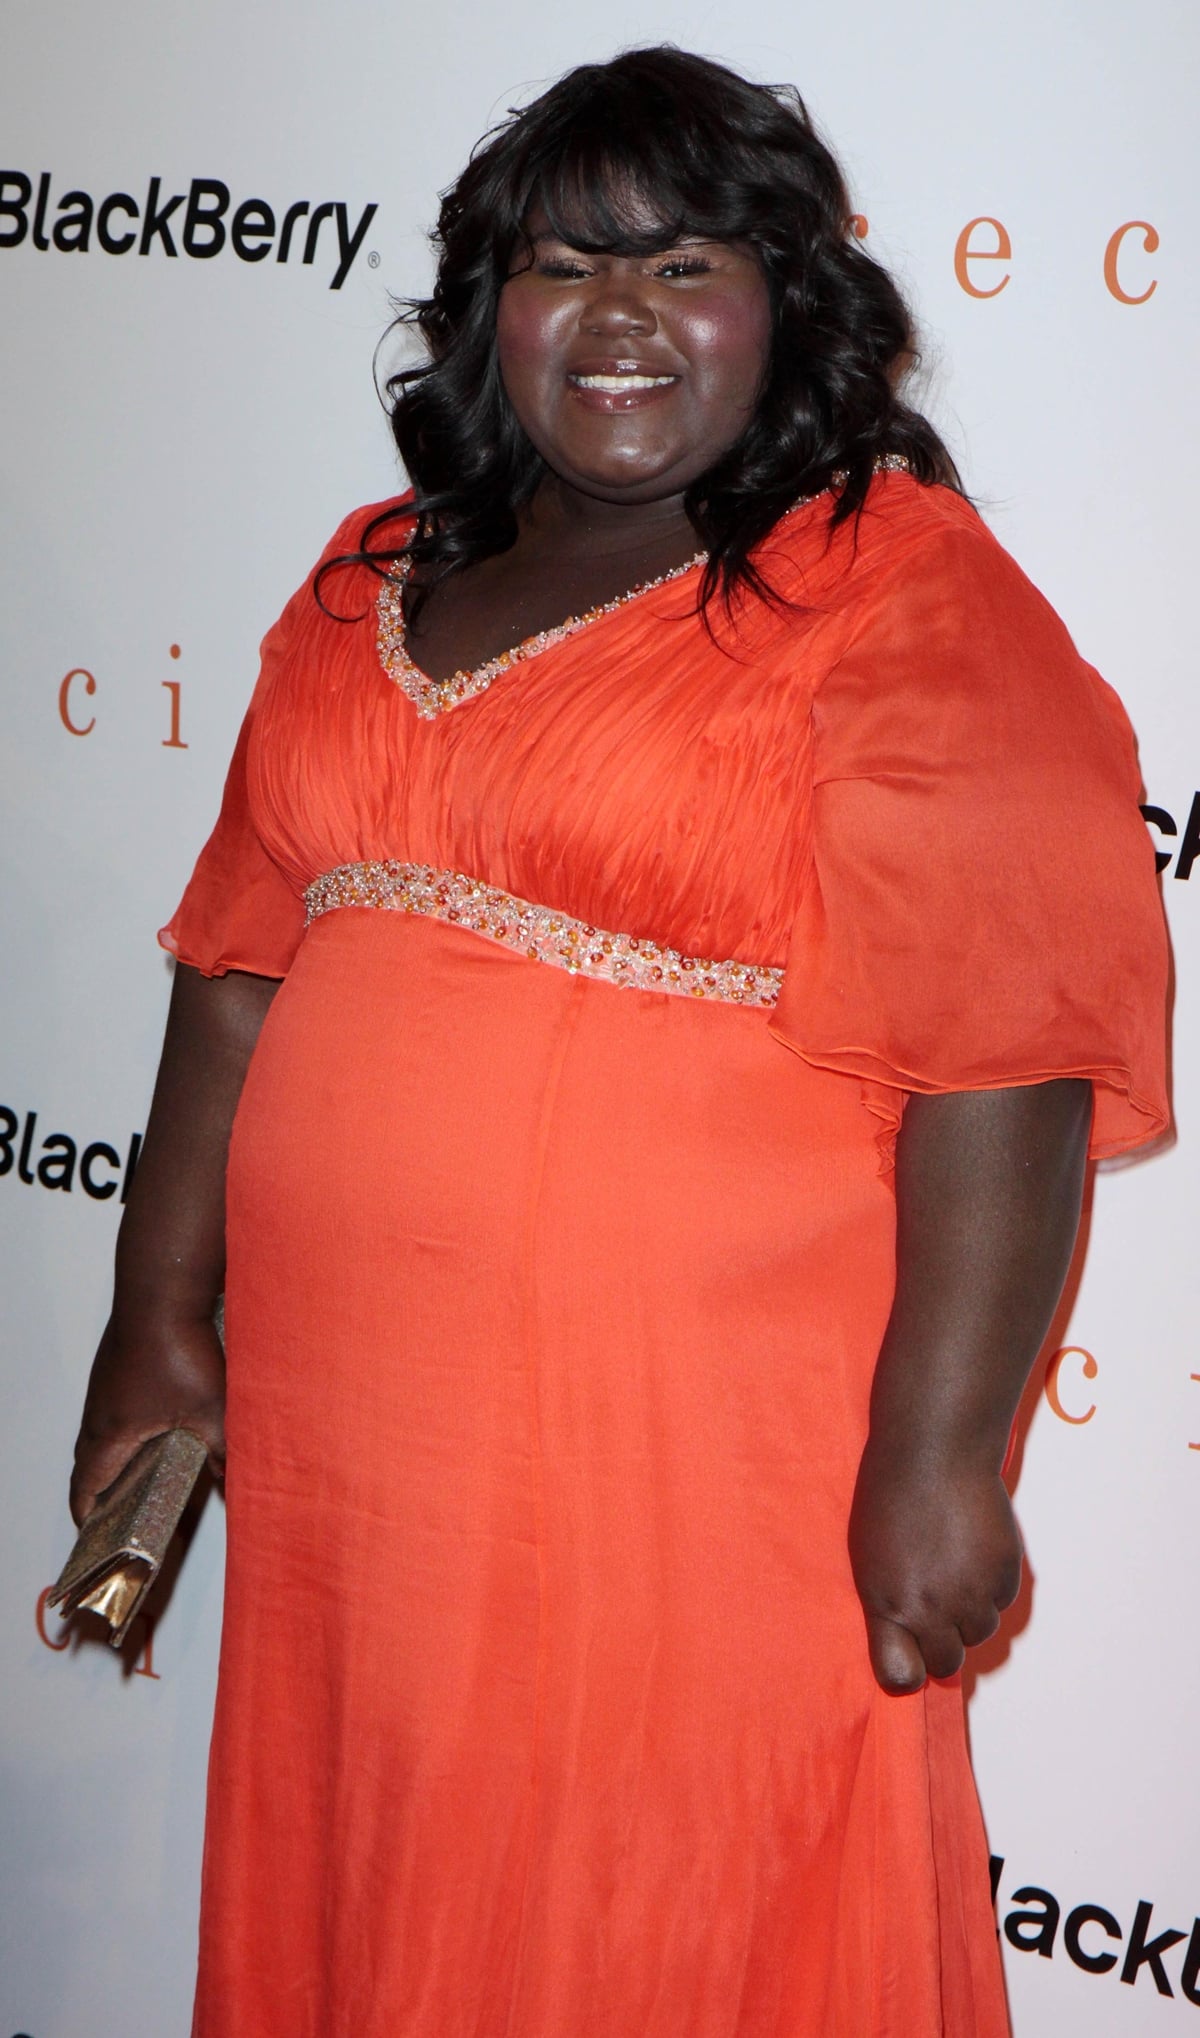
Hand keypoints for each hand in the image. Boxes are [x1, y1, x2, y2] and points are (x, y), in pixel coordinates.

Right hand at [70, 1313, 225, 1525]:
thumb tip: (231, 1478)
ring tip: (143, 1472)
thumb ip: (221, 1450)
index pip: (85, 1488)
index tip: (95, 1536)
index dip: (87, 1516)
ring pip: (103, 1432)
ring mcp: (105, 1386)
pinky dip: (127, 1426)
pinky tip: (159, 1424)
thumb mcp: (211, 1410)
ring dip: (115, 1454)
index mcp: (108, 1434)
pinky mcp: (118, 1366)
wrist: (163, 1289)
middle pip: (89, 1462)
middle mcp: (98, 1411)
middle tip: (120, 1510)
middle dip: (102, 1489)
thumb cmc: (177, 1348)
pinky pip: (115, 1407)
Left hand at [848, 1438, 1022, 1694]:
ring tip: (951, 1566)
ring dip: (968, 1614)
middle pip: (947, 1664)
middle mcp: (933, 1609)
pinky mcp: (1005, 1572)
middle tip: (932, 1603)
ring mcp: (973, 1593)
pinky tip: (972, 1551)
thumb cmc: (890, 1504)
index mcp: (889, 1606)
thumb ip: (889, 1615)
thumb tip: (911, 1664)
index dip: (906, 1670)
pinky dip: (990, 1587)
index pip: (901, 1677)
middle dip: (940, 1644)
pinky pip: (1001, 1602)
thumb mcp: (869, 1563)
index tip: (907, 1656)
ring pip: (979, 1633)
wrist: (934, 1452)